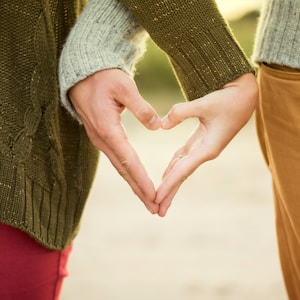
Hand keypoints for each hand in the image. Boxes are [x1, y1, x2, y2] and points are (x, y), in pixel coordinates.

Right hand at [68, 69, 160, 213]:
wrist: (83, 74)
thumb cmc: (103, 78)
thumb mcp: (124, 87)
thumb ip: (141, 107)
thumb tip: (157, 126)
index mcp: (108, 129)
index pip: (129, 160)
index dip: (142, 179)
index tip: (154, 195)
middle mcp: (102, 139)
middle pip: (124, 170)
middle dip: (139, 190)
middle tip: (155, 208)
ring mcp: (100, 140)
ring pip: (120, 168)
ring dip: (134, 185)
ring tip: (148, 200)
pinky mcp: (102, 137)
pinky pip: (117, 159)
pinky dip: (128, 173)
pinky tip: (136, 180)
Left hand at [156, 73, 257, 216]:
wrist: (244, 96)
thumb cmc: (228, 100)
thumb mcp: (205, 104)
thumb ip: (181, 113)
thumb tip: (161, 125)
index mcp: (208, 149)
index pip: (183, 171)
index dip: (168, 185)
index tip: (156, 199)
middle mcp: (205, 152)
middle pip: (182, 176)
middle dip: (169, 193)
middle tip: (157, 211)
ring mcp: (203, 148)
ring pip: (182, 168)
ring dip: (170, 182)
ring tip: (159, 197)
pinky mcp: (201, 141)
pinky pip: (184, 157)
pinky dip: (174, 166)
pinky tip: (166, 174)